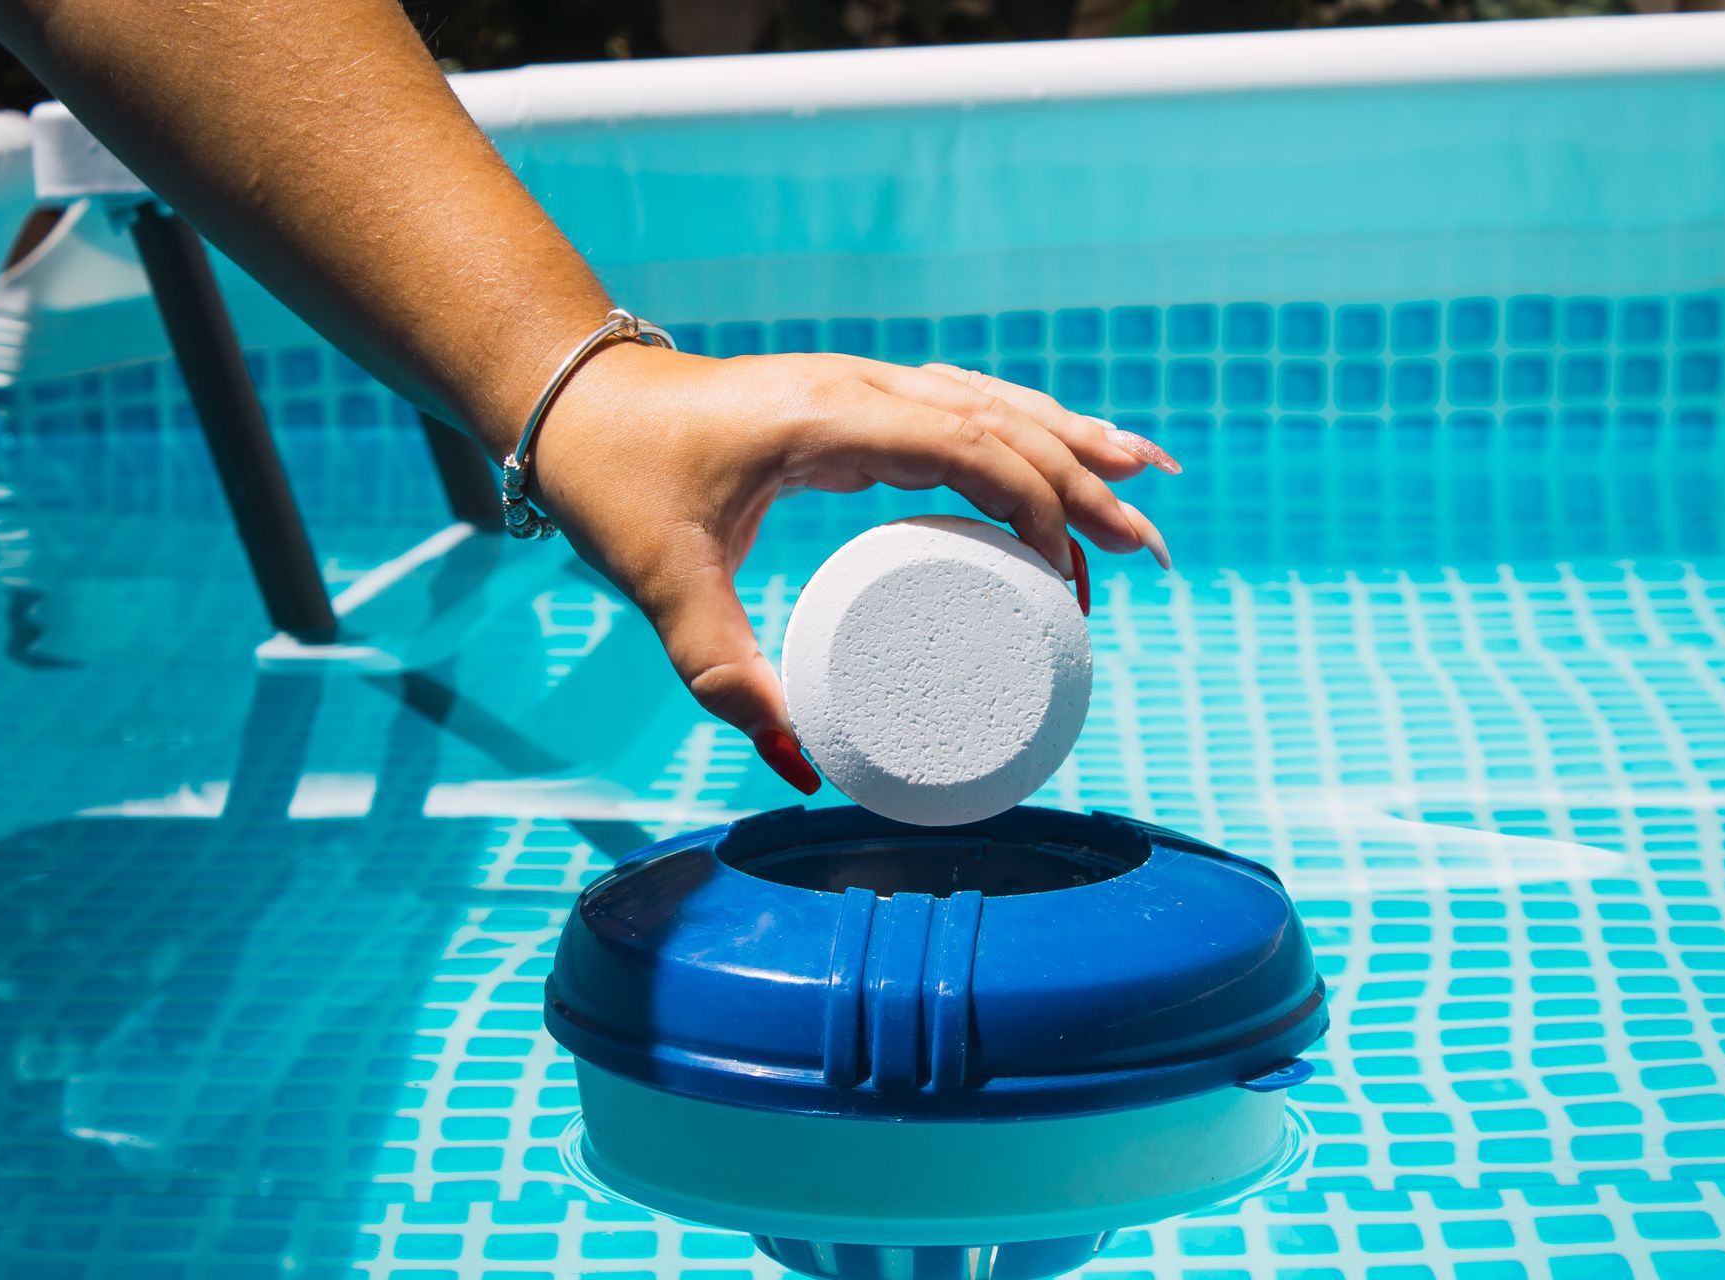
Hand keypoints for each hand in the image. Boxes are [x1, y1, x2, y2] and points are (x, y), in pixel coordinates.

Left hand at [529, 340, 1177, 793]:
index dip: (1039, 505)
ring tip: (1150, 478)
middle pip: (1005, 423)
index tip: (1074, 578)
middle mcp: (861, 389)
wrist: (575, 401)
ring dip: (1073, 441)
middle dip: (1086, 485)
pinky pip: (965, 403)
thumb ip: (724, 672)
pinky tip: (1065, 445)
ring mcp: (862, 387)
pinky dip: (1026, 424)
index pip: (971, 448)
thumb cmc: (616, 480)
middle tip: (1148, 551)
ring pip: (995, 402)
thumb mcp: (666, 582)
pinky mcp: (855, 402)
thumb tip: (800, 761)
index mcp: (831, 420)